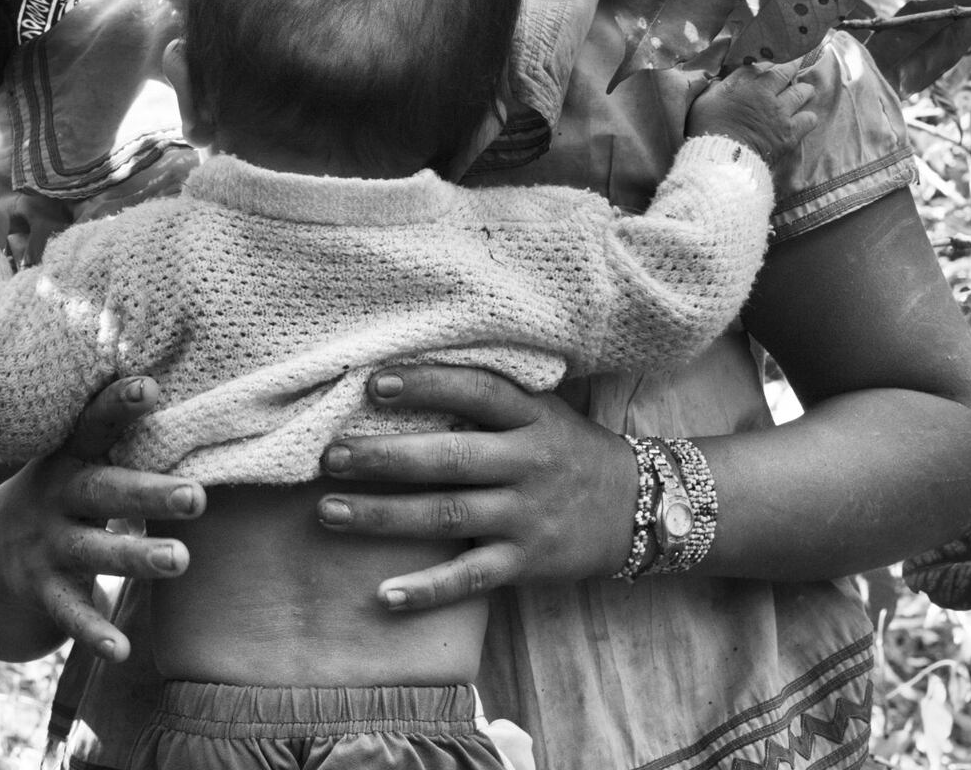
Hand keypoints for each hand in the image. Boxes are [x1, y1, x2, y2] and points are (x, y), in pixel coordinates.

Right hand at [0, 377, 203, 661]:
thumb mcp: (71, 463)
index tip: (151, 386)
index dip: (119, 406)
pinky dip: (95, 633)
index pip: (93, 426)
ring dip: (137, 556)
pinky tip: (122, 648)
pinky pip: (71, 615)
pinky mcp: (43, 593)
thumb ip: (113, 434)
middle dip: (150, 493)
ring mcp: (47, 548)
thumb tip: (175, 381)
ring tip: (180, 560)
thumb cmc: (54, 498)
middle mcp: (56, 500)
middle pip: (105, 491)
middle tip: (198, 496)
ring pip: (95, 552)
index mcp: (68, 461)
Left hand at [313, 365, 637, 610]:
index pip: (477, 391)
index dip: (427, 384)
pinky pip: (470, 578)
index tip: (372, 383)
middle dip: (385, 457)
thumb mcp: (543, 410)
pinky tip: (383, 594)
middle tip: (330, 456)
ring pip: (448, 516)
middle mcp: (529, 464)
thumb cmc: (569, 449)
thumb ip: (489, 396)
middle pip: (450, 458)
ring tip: (329, 511)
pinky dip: (427, 590)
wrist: (641, 508)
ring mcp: (527, 516)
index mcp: (532, 418)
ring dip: (384, 516)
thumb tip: (405, 374)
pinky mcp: (527, 563)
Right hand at [686, 60, 819, 164]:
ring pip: (803, 91)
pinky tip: (804, 119)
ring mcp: (780, 111)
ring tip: (805, 91)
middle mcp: (765, 91)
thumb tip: (721, 82)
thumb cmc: (706, 129)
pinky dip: (808, 117)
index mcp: (742, 82)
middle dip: (791, 67)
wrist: (721, 156)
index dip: (767, 64)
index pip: (762, 64)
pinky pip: (810, 118)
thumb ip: (716, 88)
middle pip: (785, 71)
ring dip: (804, 90)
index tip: (770, 66)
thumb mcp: (702, 101)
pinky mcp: (791, 131)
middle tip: (794, 66)